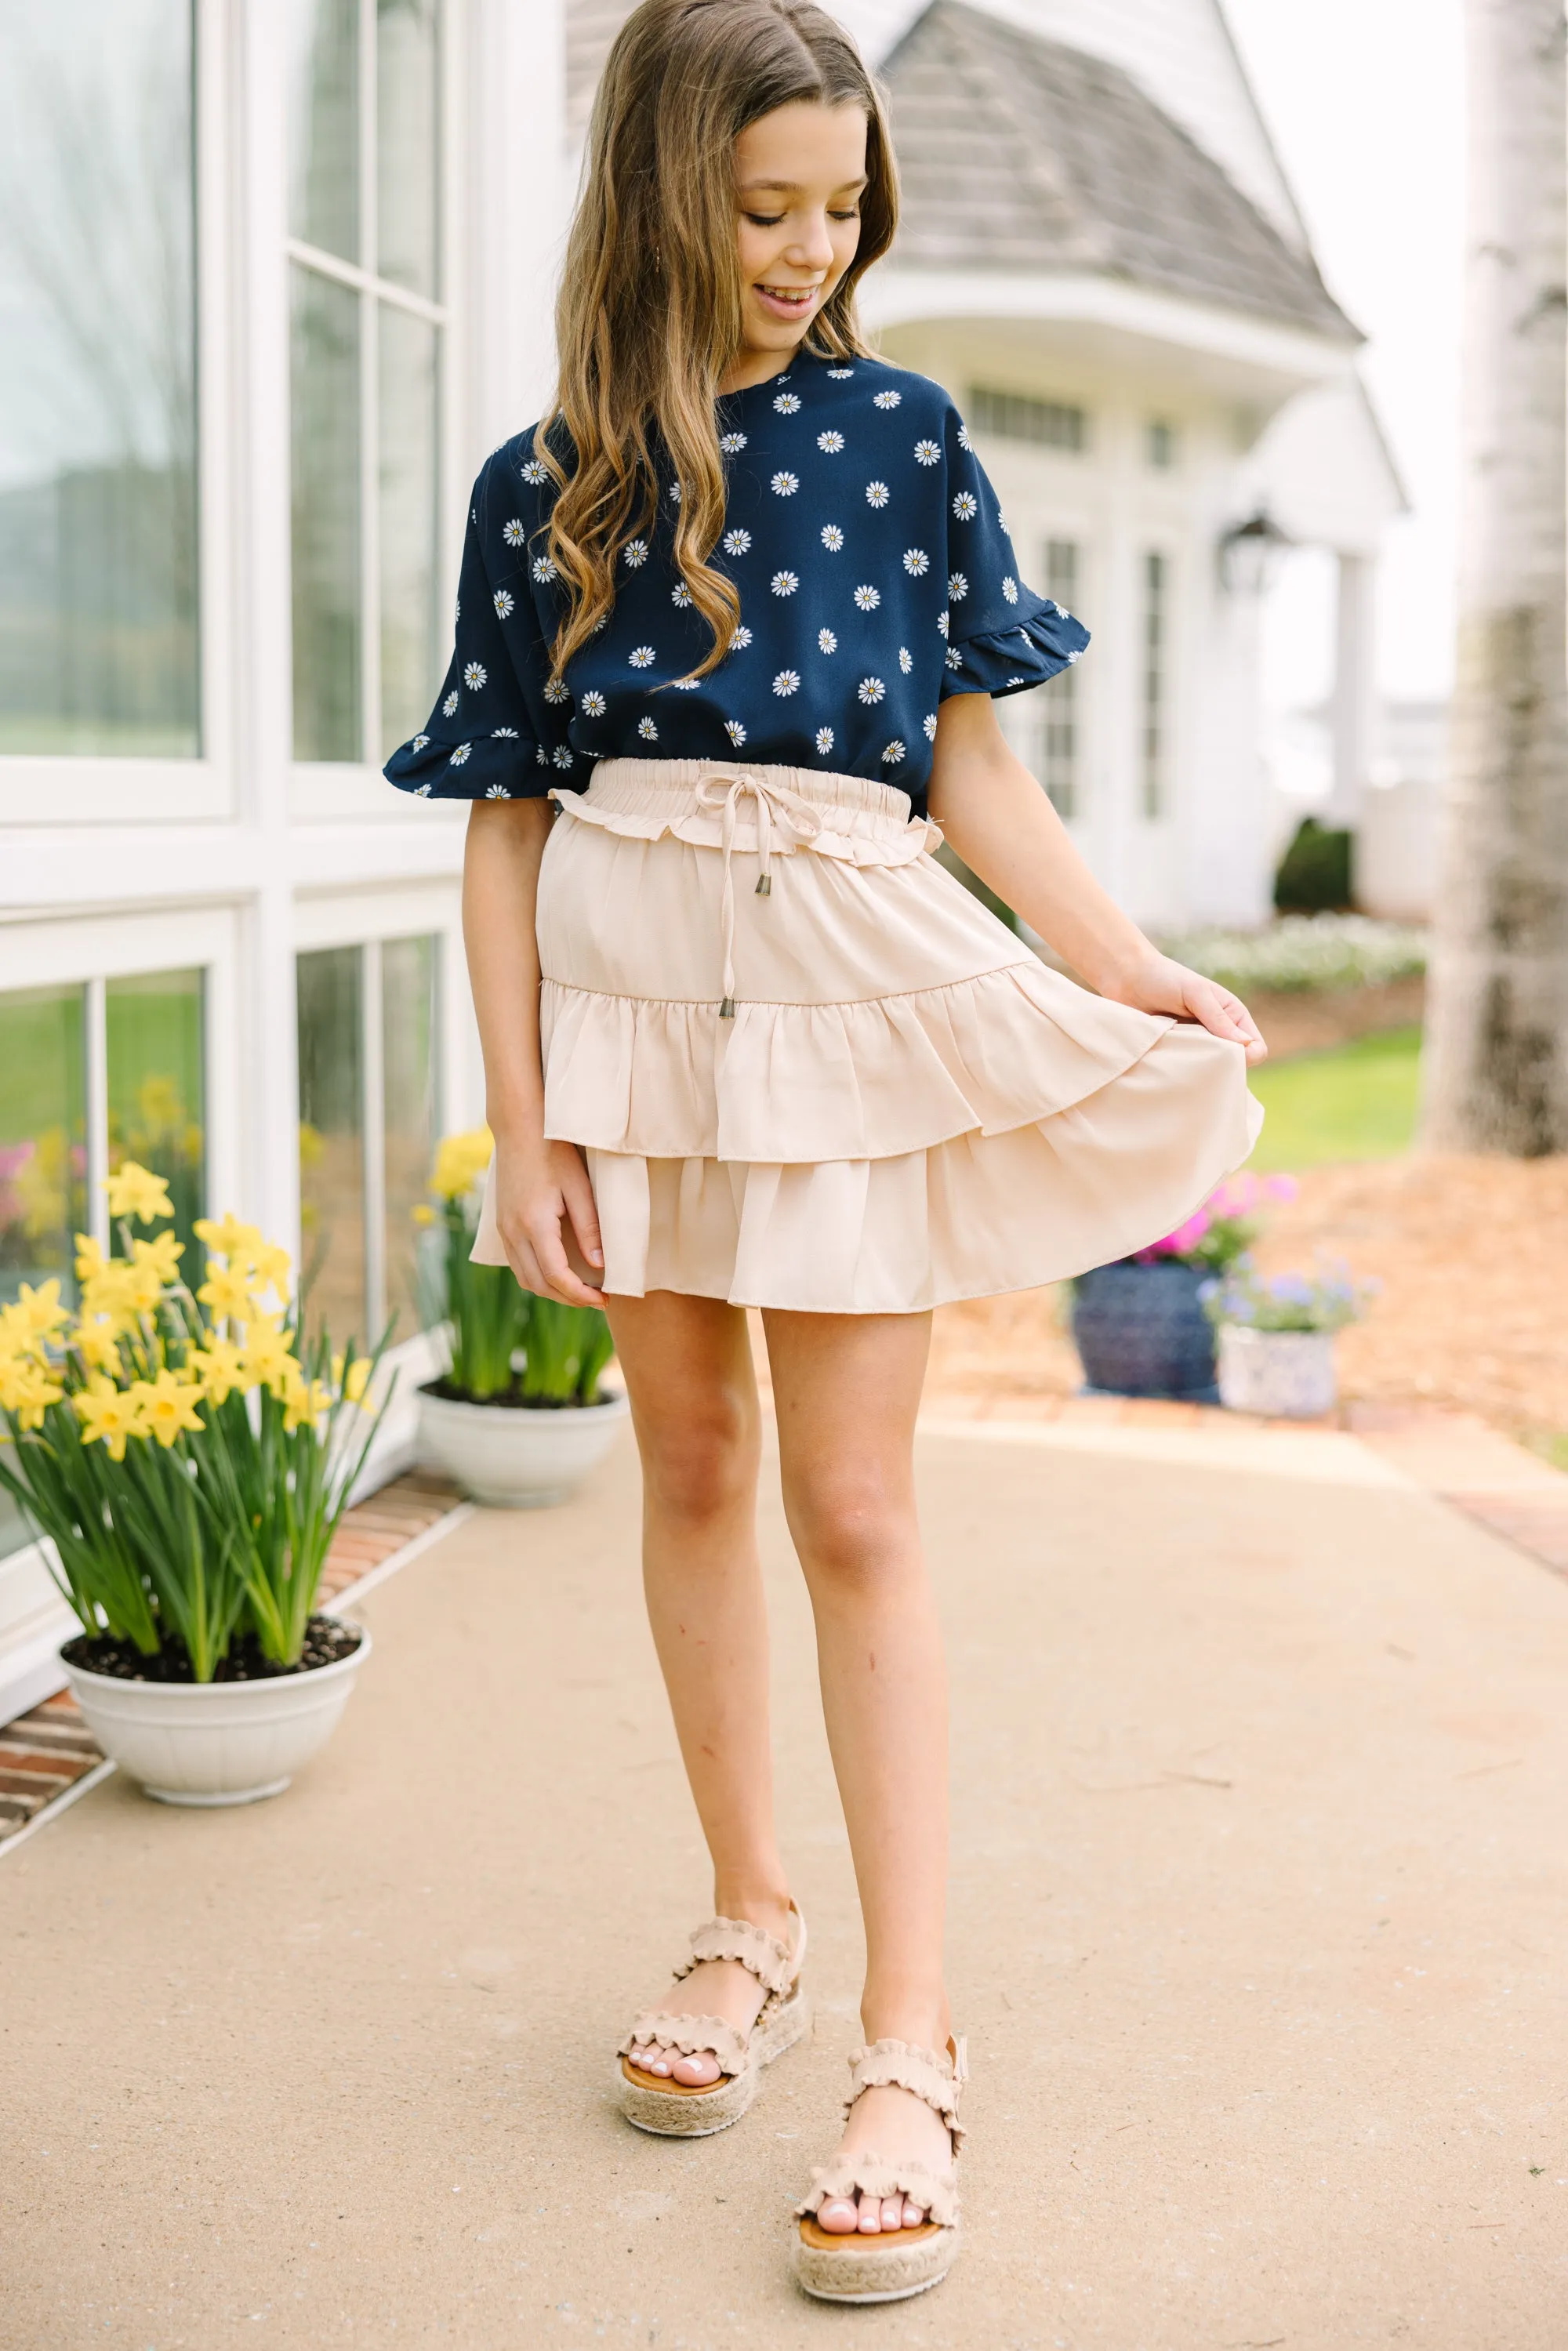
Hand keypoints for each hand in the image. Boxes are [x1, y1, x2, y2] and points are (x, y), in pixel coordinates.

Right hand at [491, 1133, 605, 1305]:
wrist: (518, 1128)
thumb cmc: (553, 1152)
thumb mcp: (579, 1187)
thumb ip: (590, 1228)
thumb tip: (601, 1266)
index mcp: (534, 1224)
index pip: (556, 1276)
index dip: (581, 1295)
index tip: (604, 1300)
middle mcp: (513, 1232)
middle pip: (538, 1284)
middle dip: (569, 1299)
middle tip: (598, 1300)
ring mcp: (504, 1229)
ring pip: (525, 1278)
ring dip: (552, 1291)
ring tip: (581, 1290)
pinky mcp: (502, 1225)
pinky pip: (518, 1264)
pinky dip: (538, 1277)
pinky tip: (559, 1272)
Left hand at [1105, 950, 1267, 1065]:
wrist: (1124, 977)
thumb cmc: (1163, 977)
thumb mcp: (1195, 992)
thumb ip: (1217, 1017)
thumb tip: (1245, 1045)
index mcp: (1232, 1017)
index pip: (1256, 1048)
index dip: (1246, 1056)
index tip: (1223, 1054)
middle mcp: (1217, 1035)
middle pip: (1234, 1066)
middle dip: (1220, 1068)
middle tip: (1195, 1060)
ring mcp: (1195, 1047)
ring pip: (1208, 1073)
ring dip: (1196, 1071)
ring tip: (1178, 1060)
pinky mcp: (1174, 1055)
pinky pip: (1184, 1074)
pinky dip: (1178, 1073)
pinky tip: (1165, 1065)